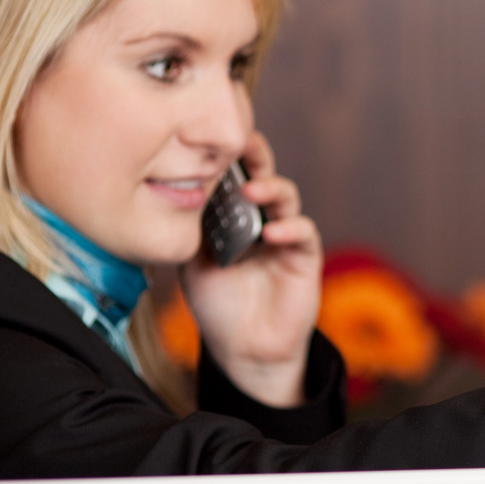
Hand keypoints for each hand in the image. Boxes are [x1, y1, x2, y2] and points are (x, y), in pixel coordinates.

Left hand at [180, 131, 321, 406]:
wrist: (242, 347)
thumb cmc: (217, 304)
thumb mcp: (191, 261)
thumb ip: (192, 229)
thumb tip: (180, 192)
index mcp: (233, 215)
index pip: (233, 174)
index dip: (226, 154)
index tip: (209, 135)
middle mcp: (260, 217)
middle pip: (263, 173)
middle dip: (254, 154)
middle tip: (241, 144)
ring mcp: (284, 235)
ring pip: (285, 196)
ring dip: (270, 187)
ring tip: (252, 189)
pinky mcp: (304, 257)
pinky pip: (303, 232)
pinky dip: (289, 227)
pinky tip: (270, 233)